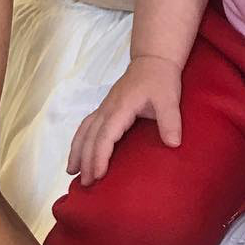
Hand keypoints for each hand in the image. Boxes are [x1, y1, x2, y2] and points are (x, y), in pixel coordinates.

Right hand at [67, 56, 181, 184]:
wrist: (153, 60)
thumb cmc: (161, 79)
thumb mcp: (169, 99)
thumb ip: (171, 121)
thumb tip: (173, 144)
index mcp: (121, 107)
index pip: (105, 135)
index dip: (100, 156)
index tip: (98, 175)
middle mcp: (107, 108)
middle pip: (91, 137)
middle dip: (86, 160)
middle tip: (85, 184)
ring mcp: (104, 107)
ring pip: (84, 131)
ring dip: (77, 151)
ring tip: (71, 172)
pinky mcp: (105, 108)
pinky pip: (87, 126)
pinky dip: (80, 141)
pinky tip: (78, 153)